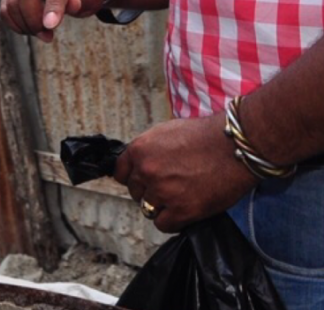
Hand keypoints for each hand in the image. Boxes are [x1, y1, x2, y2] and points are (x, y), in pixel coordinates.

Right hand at [0, 0, 101, 41]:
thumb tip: (73, 4)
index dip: (53, 6)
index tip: (51, 26)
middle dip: (33, 17)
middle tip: (46, 34)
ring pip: (12, 2)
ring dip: (25, 24)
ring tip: (43, 34)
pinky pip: (5, 9)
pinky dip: (15, 24)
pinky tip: (30, 30)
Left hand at [112, 115, 257, 232]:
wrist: (235, 146)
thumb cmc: (207, 135)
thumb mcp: (166, 132)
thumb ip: (149, 149)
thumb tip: (140, 163)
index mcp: (139, 150)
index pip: (121, 173)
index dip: (134, 178)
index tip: (144, 181)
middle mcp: (146, 171)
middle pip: (135, 192)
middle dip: (149, 191)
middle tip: (169, 188)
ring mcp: (163, 191)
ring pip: (148, 209)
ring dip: (161, 206)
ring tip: (179, 199)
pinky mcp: (182, 210)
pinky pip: (164, 224)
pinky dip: (172, 221)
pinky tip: (183, 213)